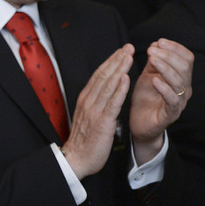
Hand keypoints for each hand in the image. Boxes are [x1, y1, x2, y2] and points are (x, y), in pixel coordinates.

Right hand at [61, 45, 132, 179]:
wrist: (76, 159)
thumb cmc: (85, 140)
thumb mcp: (89, 117)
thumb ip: (97, 104)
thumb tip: (106, 94)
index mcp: (86, 99)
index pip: (99, 76)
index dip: (110, 62)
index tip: (121, 51)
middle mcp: (88, 101)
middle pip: (103, 76)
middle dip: (116, 60)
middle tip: (127, 47)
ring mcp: (94, 110)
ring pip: (108, 85)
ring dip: (119, 69)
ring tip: (128, 56)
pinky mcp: (102, 122)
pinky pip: (112, 103)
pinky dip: (119, 89)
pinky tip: (125, 79)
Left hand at [130, 38, 192, 164]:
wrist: (140, 123)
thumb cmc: (145, 98)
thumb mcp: (148, 76)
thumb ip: (153, 63)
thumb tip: (155, 45)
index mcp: (180, 78)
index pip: (187, 59)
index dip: (175, 48)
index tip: (159, 41)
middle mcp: (184, 89)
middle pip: (185, 68)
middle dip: (169, 55)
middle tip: (152, 50)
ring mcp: (179, 102)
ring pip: (179, 82)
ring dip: (165, 68)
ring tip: (153, 59)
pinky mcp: (170, 114)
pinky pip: (172, 100)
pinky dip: (164, 88)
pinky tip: (154, 80)